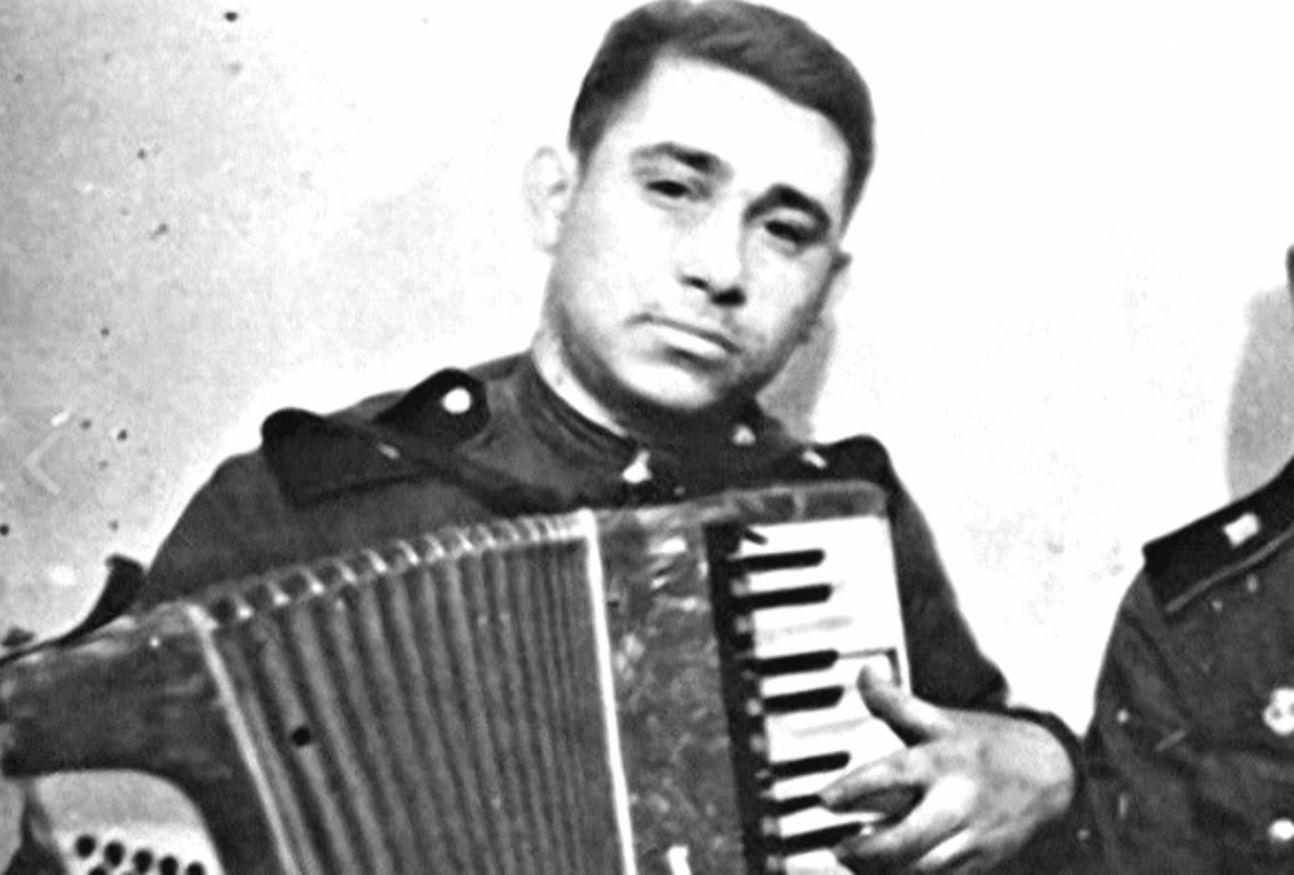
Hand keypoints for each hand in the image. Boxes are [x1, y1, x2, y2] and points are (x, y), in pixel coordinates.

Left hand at [819, 668, 1074, 873]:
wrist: (1053, 775)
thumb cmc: (987, 746)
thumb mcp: (941, 719)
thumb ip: (896, 701)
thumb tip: (865, 672)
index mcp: (941, 762)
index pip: (892, 774)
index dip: (855, 788)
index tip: (824, 800)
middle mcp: (955, 802)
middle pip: (907, 838)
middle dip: (868, 850)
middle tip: (838, 848)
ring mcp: (971, 836)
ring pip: (922, 868)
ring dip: (884, 872)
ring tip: (854, 866)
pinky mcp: (982, 862)